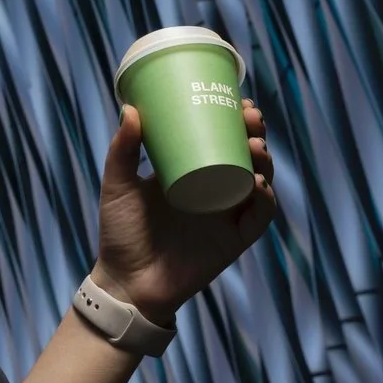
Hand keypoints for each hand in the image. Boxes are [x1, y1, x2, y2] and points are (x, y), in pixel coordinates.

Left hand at [91, 100, 276, 326]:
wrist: (127, 281)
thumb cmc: (121, 232)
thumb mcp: (118, 185)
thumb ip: (122, 150)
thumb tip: (130, 108)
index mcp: (190, 171)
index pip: (221, 139)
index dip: (235, 120)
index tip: (239, 101)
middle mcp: (214, 190)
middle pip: (246, 157)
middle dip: (255, 135)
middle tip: (251, 119)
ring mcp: (226, 215)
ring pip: (259, 183)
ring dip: (264, 164)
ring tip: (255, 147)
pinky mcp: (234, 240)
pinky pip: (258, 219)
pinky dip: (264, 202)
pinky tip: (257, 186)